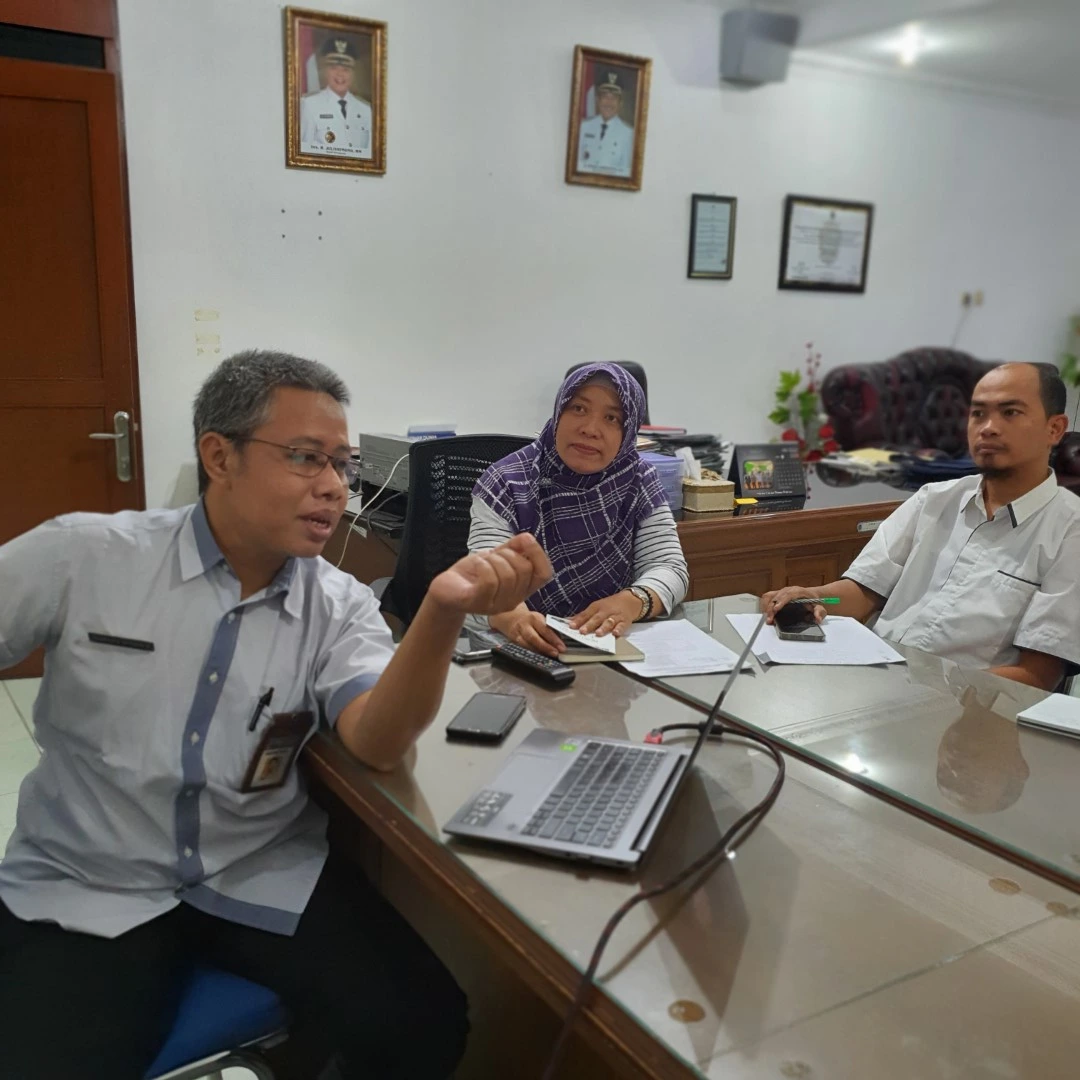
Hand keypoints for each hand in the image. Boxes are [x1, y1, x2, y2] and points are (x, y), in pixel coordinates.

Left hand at [428, 533, 551, 615]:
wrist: (447, 588)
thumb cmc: (474, 574)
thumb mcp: (497, 557)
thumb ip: (514, 548)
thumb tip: (528, 538)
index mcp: (522, 589)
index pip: (544, 574)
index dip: (538, 554)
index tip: (525, 540)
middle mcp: (513, 601)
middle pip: (524, 570)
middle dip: (508, 553)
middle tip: (493, 556)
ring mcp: (496, 605)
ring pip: (507, 574)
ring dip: (493, 559)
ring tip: (482, 561)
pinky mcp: (478, 603)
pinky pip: (489, 581)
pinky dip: (483, 565)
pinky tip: (477, 564)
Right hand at [491, 609, 564, 657]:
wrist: (510, 617)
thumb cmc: (529, 620)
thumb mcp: (539, 619)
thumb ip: (548, 628)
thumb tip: (561, 641)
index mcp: (534, 618)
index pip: (545, 629)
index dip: (554, 639)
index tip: (562, 647)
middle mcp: (524, 625)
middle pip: (534, 638)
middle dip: (545, 647)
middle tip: (556, 653)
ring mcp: (517, 634)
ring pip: (526, 645)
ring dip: (538, 652)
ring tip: (549, 657)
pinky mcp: (513, 641)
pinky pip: (523, 648)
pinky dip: (531, 653)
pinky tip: (539, 657)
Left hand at [568, 591, 641, 637]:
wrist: (630, 600)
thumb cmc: (610, 605)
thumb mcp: (596, 607)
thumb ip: (584, 615)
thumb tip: (569, 621)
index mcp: (597, 607)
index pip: (586, 614)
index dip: (578, 620)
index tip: (571, 626)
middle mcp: (605, 611)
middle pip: (597, 618)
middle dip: (589, 625)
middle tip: (582, 631)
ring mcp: (616, 616)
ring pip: (609, 622)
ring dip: (603, 628)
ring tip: (598, 633)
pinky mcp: (625, 621)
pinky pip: (622, 626)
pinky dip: (619, 630)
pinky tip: (615, 634)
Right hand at [760, 586, 824, 624]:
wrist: (812, 595)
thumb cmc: (815, 601)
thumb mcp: (820, 607)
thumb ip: (819, 612)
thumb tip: (818, 618)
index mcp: (799, 591)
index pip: (788, 595)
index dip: (780, 601)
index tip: (775, 609)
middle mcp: (789, 590)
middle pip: (777, 597)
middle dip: (771, 608)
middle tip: (770, 619)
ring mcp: (783, 591)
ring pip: (771, 596)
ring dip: (767, 607)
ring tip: (768, 618)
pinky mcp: (779, 594)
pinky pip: (769, 596)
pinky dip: (765, 604)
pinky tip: (766, 613)